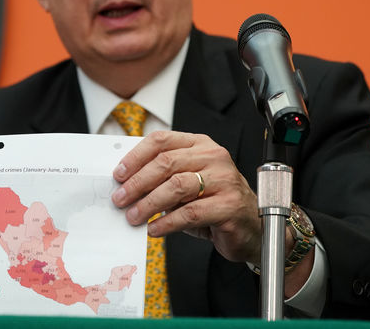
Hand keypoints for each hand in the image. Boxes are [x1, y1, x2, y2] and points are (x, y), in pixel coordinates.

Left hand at [111, 131, 262, 264]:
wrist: (251, 227)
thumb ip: (162, 178)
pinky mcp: (229, 205)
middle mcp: (213, 157)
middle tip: (120, 199)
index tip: (118, 175)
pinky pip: (191, 213)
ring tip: (133, 216)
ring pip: (177, 186)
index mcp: (200, 144)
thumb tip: (125, 184)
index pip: (162, 141)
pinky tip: (154, 230)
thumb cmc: (213, 202)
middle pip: (166, 163)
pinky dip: (167, 223)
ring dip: (149, 204)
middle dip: (138, 182)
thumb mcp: (186, 183)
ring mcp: (224, 179)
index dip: (136, 157)